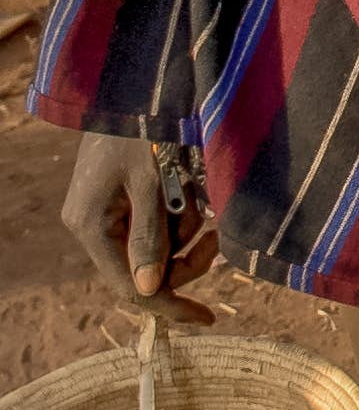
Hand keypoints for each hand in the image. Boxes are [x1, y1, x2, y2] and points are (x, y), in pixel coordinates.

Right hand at [61, 135, 217, 309]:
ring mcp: (106, 215)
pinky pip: (155, 228)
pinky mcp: (121, 203)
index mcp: (91, 227)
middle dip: (186, 259)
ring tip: (198, 198)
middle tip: (215, 237)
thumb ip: (150, 237)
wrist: (133, 93)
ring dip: (185, 234)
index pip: (130, 287)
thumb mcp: (150, 183)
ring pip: (155, 250)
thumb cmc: (140, 131)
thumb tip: (149, 290)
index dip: (169, 305)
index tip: (207, 317)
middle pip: (145, 271)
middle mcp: (93, 227)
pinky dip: (178, 219)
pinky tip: (190, 193)